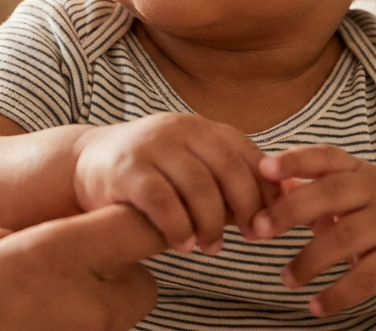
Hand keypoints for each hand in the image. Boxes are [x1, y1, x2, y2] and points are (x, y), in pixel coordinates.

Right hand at [0, 205, 165, 330]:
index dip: (130, 217)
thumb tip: (13, 239)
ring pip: (119, 321)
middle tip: (74, 267)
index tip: (110, 216)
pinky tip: (32, 325)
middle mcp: (76, 306)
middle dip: (120, 273)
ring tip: (43, 302)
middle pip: (142, 284)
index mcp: (46, 257)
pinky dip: (74, 328)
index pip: (133, 227)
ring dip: (97, 307)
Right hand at [72, 113, 276, 253]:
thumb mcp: (193, 166)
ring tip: (211, 247)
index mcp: (202, 128)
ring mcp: (153, 146)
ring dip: (210, 223)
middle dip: (245, 206)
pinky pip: (163, 201)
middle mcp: (180, 129)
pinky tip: (182, 244)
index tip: (272, 220)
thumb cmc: (150, 172)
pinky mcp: (127, 168)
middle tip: (251, 238)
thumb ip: (232, 178)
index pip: (247, 154)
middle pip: (228, 168)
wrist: (86, 163)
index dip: (265, 188)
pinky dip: (178, 227)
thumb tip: (289, 194)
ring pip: (198, 186)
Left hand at [251, 144, 375, 317]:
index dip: (295, 160)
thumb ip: (307, 188)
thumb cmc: (373, 215)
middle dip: (290, 210)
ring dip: (308, 261)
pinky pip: (364, 279)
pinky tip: (315, 306)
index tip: (263, 168)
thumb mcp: (346, 195)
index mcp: (359, 171)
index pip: (326, 157)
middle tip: (257, 229)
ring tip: (285, 278)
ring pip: (344, 238)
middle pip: (331, 194)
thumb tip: (262, 178)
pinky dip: (336, 295)